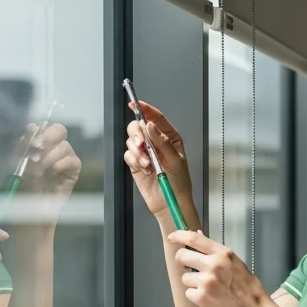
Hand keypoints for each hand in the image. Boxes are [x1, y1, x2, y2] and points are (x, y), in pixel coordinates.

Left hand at [19, 122, 81, 210]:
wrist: (34, 207)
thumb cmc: (26, 187)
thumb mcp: (20, 163)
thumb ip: (24, 145)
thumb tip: (32, 127)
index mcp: (42, 144)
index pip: (45, 126)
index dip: (39, 130)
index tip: (31, 141)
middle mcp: (55, 147)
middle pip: (60, 129)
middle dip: (48, 137)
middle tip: (37, 149)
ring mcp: (66, 157)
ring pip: (63, 146)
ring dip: (48, 158)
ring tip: (38, 171)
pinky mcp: (74, 169)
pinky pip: (70, 160)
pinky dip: (58, 166)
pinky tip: (50, 175)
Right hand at [123, 100, 193, 217]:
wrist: (169, 201)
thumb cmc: (178, 181)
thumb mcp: (175, 159)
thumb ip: (161, 141)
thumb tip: (149, 125)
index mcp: (169, 137)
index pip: (155, 118)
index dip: (145, 109)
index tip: (135, 104)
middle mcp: (156, 142)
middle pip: (138, 127)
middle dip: (137, 135)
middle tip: (141, 145)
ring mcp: (145, 152)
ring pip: (131, 141)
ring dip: (138, 153)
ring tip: (148, 164)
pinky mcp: (136, 162)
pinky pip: (128, 155)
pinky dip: (134, 162)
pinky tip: (145, 170)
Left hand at [168, 229, 266, 306]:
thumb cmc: (249, 289)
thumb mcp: (236, 263)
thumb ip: (216, 252)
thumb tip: (197, 236)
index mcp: (223, 253)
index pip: (194, 238)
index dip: (179, 236)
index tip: (173, 237)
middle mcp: (214, 264)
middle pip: (182, 256)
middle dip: (182, 262)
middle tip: (190, 269)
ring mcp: (206, 281)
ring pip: (184, 277)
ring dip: (192, 283)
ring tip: (209, 289)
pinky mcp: (201, 297)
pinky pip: (188, 293)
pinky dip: (196, 297)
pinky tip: (210, 299)